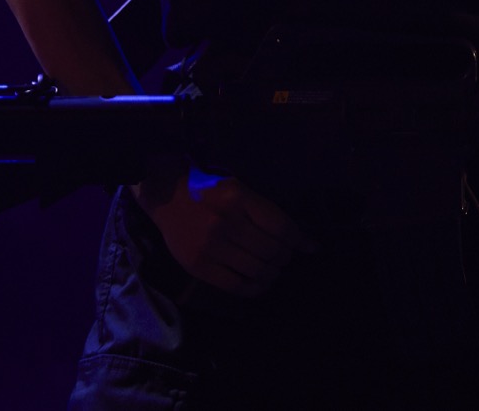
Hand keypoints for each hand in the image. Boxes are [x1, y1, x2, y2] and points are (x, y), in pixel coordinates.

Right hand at [130, 162, 317, 296]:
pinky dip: (254, 288)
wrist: (168, 199)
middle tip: (285, 258)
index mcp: (239, 198)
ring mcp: (210, 246)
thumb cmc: (211, 192)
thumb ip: (267, 212)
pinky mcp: (198, 266)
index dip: (299, 240)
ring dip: (273, 274)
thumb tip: (302, 237)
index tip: (310, 247)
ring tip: (274, 270)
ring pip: (256, 270)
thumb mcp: (240, 190)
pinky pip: (235, 285)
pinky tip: (260, 284)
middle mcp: (226, 222)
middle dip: (285, 258)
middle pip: (271, 251)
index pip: (280, 227)